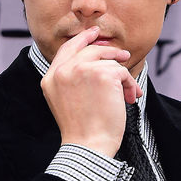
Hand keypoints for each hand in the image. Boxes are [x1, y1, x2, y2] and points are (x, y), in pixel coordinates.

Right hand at [41, 26, 142, 157]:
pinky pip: (122, 72)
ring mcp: (82, 70)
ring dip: (123, 78)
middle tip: (124, 54)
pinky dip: (130, 85)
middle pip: (89, 49)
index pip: (67, 49)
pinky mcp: (102, 74)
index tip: (94, 34)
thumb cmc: (81, 131)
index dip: (82, 39)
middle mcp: (63, 71)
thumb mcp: (64, 101)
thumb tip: (96, 59)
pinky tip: (130, 98)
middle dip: (110, 51)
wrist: (88, 146)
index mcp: (50, 78)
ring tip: (128, 93)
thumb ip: (71, 79)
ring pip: (109, 62)